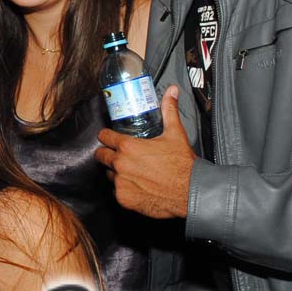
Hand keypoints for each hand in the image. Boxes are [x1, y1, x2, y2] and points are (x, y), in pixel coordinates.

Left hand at [95, 85, 194, 218]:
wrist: (190, 193)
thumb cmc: (182, 165)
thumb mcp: (175, 133)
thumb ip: (169, 110)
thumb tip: (172, 91)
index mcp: (128, 147)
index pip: (104, 137)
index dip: (106, 136)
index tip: (109, 137)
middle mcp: (120, 164)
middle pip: (101, 155)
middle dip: (108, 153)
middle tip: (120, 155)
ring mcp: (120, 183)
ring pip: (109, 174)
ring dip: (116, 172)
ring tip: (132, 171)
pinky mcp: (124, 199)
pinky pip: (116, 191)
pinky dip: (124, 189)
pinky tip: (137, 185)